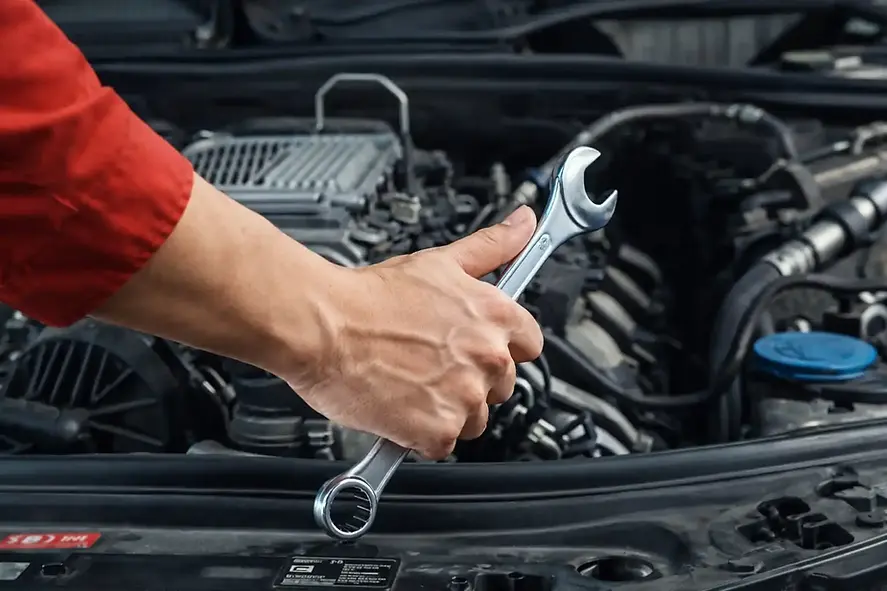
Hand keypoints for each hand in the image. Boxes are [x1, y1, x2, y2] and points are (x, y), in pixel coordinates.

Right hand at [288, 206, 543, 458]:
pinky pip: (443, 443)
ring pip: (474, 418)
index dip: (500, 347)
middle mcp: (488, 358)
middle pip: (501, 386)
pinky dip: (421, 434)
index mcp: (495, 316)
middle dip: (471, 380)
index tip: (476, 348)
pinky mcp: (438, 431)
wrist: (322, 325)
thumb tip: (524, 223)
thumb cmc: (369, 297)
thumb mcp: (440, 261)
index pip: (529, 345)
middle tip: (431, 365)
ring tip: (411, 384)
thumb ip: (493, 246)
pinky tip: (399, 406)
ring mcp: (465, 398)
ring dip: (448, 409)